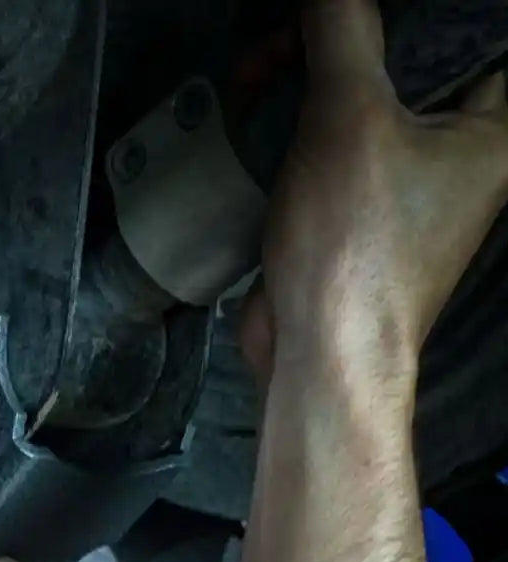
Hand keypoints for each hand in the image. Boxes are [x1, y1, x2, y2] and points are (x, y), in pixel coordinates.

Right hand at [263, 0, 507, 391]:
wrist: (317, 350)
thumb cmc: (355, 239)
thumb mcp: (350, 118)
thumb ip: (344, 32)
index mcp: (489, 128)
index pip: (462, 34)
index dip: (407, 14)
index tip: (352, 8)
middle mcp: (452, 153)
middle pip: (399, 65)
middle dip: (338, 42)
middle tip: (289, 33)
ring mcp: (397, 186)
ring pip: (354, 105)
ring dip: (305, 83)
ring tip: (257, 72)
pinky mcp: (348, 213)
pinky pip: (324, 147)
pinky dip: (292, 126)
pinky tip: (254, 110)